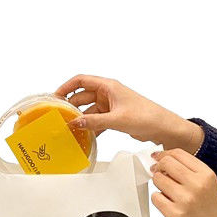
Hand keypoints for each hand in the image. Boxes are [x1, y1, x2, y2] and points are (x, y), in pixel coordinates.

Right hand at [56, 74, 203, 153]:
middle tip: (59, 117)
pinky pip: (96, 120)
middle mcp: (108, 94)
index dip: (66, 87)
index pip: (81, 80)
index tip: (55, 97)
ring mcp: (110, 106)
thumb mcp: (116, 119)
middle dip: (71, 106)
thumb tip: (74, 123)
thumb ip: (94, 122)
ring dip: (80, 119)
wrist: (162, 127)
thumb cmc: (146, 116)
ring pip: (88, 110)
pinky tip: (83, 136)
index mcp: (109, 86)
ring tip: (69, 129)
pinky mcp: (113, 117)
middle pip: (82, 97)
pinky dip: (89, 127)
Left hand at [150, 148, 216, 216]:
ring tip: (168, 192)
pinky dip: (158, 199)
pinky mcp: (174, 214)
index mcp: (206, 174)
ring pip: (157, 180)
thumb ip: (187, 170)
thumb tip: (161, 159)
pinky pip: (155, 197)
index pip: (178, 153)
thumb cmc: (210, 210)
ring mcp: (185, 200)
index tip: (158, 157)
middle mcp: (196, 185)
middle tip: (158, 173)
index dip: (164, 154)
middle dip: (158, 167)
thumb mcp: (207, 184)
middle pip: (165, 163)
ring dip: (158, 185)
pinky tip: (168, 204)